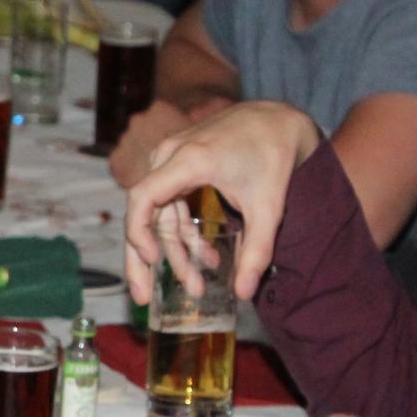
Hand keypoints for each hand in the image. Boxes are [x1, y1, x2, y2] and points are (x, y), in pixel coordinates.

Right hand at [124, 100, 321, 307]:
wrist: (277, 119)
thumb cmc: (273, 156)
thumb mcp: (270, 206)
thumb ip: (257, 250)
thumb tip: (245, 292)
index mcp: (188, 160)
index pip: (143, 197)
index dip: (139, 232)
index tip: (153, 261)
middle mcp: (170, 155)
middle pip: (141, 211)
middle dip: (142, 258)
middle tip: (145, 297)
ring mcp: (171, 157)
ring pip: (157, 213)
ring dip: (174, 251)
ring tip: (195, 286)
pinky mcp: (178, 164)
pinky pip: (169, 204)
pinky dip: (182, 233)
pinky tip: (206, 257)